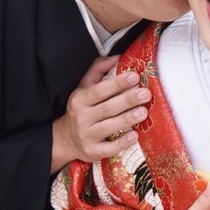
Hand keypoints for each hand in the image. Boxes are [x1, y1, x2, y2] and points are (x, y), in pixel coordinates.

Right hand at [50, 56, 147, 172]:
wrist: (65, 139)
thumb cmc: (81, 109)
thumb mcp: (83, 88)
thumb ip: (98, 70)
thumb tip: (116, 56)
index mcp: (80, 100)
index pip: (100, 90)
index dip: (117, 83)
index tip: (135, 76)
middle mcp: (82, 117)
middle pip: (107, 108)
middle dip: (127, 100)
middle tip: (145, 93)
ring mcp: (87, 136)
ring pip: (109, 127)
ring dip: (127, 119)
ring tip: (143, 111)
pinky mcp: (92, 152)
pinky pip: (109, 148)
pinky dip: (122, 143)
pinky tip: (134, 135)